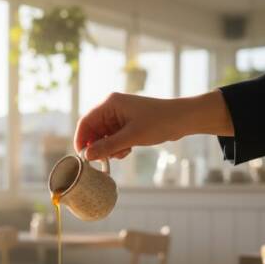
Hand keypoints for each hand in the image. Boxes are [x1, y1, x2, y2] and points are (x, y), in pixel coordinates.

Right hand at [74, 90, 234, 160]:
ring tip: (121, 154)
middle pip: (94, 130)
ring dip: (109, 148)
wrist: (183, 119)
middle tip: (103, 160)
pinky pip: (114, 138)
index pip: (86, 122)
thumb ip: (108, 147)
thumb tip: (88, 156)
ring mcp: (120, 116)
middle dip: (98, 146)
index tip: (83, 157)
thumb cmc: (159, 122)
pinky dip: (117, 147)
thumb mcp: (131, 137)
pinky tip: (127, 151)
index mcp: (110, 104)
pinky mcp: (128, 124)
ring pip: (104, 136)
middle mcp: (112, 108)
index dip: (81, 139)